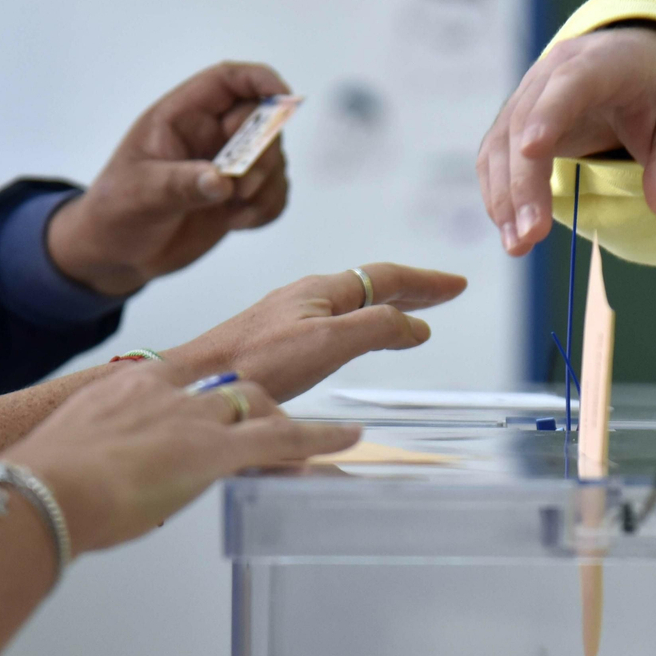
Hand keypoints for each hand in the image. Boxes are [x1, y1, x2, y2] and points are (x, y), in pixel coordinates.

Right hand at [4, 364, 358, 552]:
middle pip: (228, 387)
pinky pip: (285, 439)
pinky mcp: (217, 448)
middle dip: (253, 405)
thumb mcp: (63, 455)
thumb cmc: (40, 486)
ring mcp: (195, 417)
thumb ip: (89, 456)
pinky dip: (322, 439)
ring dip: (292, 422)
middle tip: (270, 422)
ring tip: (328, 435)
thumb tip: (89, 481)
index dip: (205, 392)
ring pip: (260, 406)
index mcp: (125, 388)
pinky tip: (349, 441)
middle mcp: (166, 392)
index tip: (215, 401)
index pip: (180, 378)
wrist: (42, 490)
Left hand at [47, 61, 293, 295]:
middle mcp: (209, 135)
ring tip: (234, 211)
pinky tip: (236, 223)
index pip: (227, 81)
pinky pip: (274, 194)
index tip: (285, 99)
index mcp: (180, 117)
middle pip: (261, 121)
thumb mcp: (138, 194)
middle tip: (241, 186)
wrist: (117, 254)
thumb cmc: (116, 212)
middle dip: (263, 152)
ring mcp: (228, 166)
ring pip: (274, 160)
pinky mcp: (239, 197)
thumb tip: (223, 181)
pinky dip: (267, 209)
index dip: (260, 80)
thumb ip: (179, 184)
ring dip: (266, 186)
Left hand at [166, 263, 468, 401]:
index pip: (386, 277)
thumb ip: (375, 329)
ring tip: (412, 313)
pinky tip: (355, 340)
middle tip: (446, 292)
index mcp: (323, 291)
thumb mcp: (327, 342)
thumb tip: (416, 324)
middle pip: (371, 285)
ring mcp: (289, 316)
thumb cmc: (254, 360)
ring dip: (387, 305)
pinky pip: (334, 322)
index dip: (426, 282)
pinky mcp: (275, 339)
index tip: (457, 284)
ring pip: (351, 304)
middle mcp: (307, 297)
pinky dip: (362, 324)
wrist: (199, 378)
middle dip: (412, 288)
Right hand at [476, 23, 655, 255]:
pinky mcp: (515, 120)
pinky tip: (510, 230)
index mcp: (602, 63)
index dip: (549, 114)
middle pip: (524, 123)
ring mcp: (529, 94)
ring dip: (505, 197)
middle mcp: (554, 72)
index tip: (533, 150)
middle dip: (523, 182)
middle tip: (531, 235)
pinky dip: (499, 194)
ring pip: (501, 143)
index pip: (570, 83)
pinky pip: (496, 156)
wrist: (639, 64)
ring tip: (518, 246)